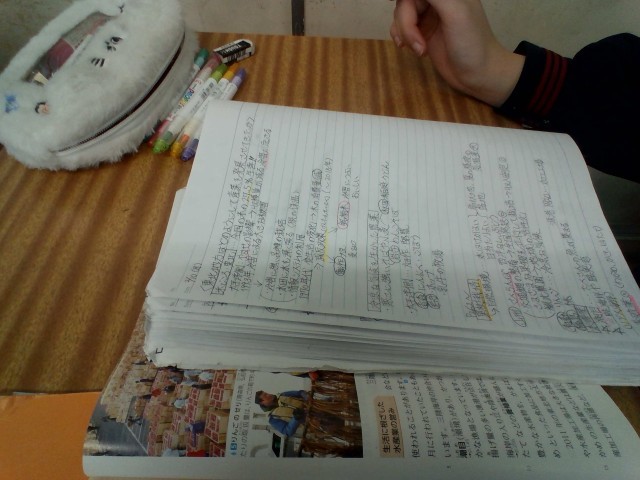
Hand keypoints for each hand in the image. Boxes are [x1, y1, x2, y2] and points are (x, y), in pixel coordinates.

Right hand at [389, 0, 523, 105]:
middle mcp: (438, 1)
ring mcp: (430, 15)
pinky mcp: (423, 31)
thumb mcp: (455, 13)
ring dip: (404, 32)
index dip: (405, 0)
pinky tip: (411, 49)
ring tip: (419, 50)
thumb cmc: (471, 44)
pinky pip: (401, 26)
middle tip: (417, 43)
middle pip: (406, 1)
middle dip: (406, 22)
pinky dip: (401, 37)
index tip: (399, 9)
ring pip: (401, 13)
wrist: (478, 75)